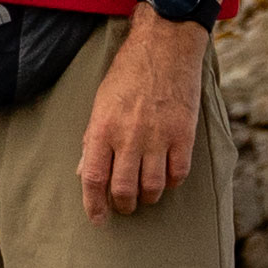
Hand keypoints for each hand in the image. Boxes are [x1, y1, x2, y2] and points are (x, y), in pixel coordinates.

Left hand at [79, 12, 201, 220]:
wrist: (164, 47)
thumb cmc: (127, 75)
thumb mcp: (100, 104)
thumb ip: (93, 140)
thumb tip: (84, 172)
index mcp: (102, 129)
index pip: (93, 179)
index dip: (94, 205)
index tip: (98, 220)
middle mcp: (128, 136)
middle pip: (123, 189)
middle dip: (123, 205)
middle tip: (125, 206)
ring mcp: (158, 136)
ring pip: (153, 186)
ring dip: (148, 197)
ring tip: (146, 195)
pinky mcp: (184, 134)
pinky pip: (179, 173)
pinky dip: (172, 182)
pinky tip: (168, 177)